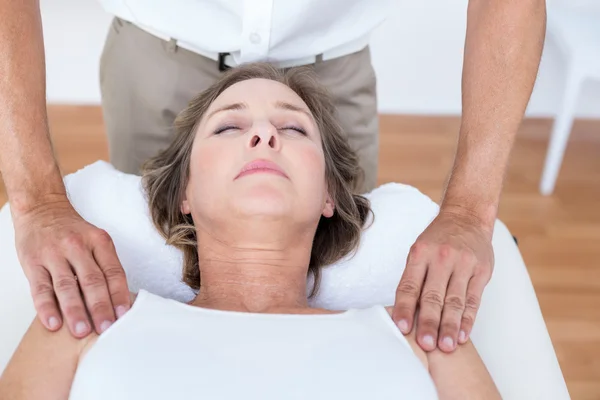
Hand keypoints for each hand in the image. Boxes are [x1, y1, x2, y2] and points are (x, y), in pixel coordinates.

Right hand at [12, 198, 129, 337]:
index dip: (119, 294)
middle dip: (100, 307)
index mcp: (99, 242)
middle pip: (92, 281)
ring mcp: (53, 254)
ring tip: (82, 331)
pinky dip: (47, 307)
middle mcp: (77, 247)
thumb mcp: (96, 240)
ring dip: (75, 311)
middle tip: (106, 329)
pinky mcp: (33, 262)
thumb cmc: (73, 231)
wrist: (42, 209)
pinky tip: (54, 323)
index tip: (124, 315)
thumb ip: (105, 265)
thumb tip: (119, 300)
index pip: (113, 271)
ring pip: (67, 286)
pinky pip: (40, 288)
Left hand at [392, 208, 493, 352]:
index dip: (405, 308)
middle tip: (426, 344)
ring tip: (446, 346)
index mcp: (421, 254)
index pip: (410, 286)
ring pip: (455, 301)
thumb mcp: (419, 251)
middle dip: (429, 322)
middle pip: (433, 296)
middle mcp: (442, 258)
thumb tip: (403, 312)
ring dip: (450, 326)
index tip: (402, 328)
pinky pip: (474, 300)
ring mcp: (464, 265)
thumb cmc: (438, 239)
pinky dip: (468, 319)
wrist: (467, 217)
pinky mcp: (482, 271)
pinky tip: (463, 334)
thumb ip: (414, 279)